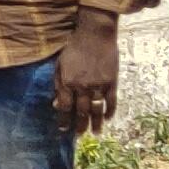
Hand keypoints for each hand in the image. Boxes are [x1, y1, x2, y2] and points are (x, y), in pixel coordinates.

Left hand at [53, 11, 122, 135]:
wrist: (95, 34)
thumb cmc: (74, 47)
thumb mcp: (60, 64)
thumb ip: (58, 84)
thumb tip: (56, 104)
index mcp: (68, 82)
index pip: (65, 108)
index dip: (64, 120)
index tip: (63, 129)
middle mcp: (83, 86)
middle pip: (81, 112)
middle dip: (79, 126)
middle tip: (79, 135)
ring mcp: (99, 85)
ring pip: (97, 110)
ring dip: (95, 124)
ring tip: (95, 133)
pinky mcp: (112, 81)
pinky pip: (111, 101)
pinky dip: (110, 111)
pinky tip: (107, 119)